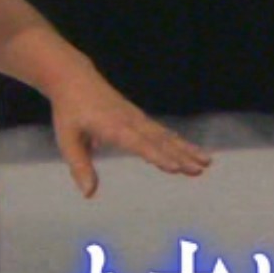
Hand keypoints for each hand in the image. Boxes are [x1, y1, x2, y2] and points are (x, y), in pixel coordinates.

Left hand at [49, 76, 210, 197]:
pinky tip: (190, 151)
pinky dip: (178, 141)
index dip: (157, 156)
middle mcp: (130, 122)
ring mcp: (137, 118)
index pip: (140, 144)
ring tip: (206, 162)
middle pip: (160, 141)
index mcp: (114, 127)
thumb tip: (89, 194)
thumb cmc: (69, 111)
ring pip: (165, 135)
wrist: (74, 78)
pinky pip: (162, 131)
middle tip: (201, 169)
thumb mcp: (67, 139)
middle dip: (181, 156)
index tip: (175, 168)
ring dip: (186, 149)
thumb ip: (80, 166)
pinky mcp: (138, 117)